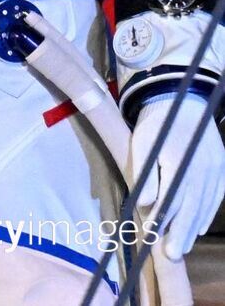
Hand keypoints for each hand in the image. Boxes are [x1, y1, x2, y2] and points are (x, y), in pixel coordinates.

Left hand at [130, 93, 224, 260]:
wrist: (184, 104)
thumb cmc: (156, 126)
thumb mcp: (142, 144)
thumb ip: (145, 173)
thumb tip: (143, 203)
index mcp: (180, 162)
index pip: (171, 197)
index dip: (164, 218)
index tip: (155, 236)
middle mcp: (201, 169)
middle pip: (191, 206)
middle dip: (181, 231)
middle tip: (172, 254)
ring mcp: (214, 170)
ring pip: (204, 204)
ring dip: (193, 227)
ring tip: (182, 247)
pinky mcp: (220, 169)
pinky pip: (216, 196)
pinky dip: (207, 213)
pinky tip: (199, 227)